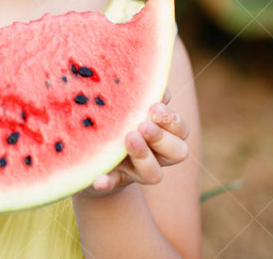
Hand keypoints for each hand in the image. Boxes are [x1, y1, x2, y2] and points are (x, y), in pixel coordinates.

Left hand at [74, 87, 189, 199]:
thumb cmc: (117, 122)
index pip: (181, 130)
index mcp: (163, 135)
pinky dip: (107, 182)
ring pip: (155, 174)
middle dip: (162, 137)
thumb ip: (144, 95)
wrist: (92, 155)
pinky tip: (99, 179)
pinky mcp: (112, 183)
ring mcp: (135, 173)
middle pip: (178, 152)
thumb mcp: (129, 105)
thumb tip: (159, 87)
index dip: (171, 120)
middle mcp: (156, 157)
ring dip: (144, 156)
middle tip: (143, 125)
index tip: (154, 106)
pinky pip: (112, 186)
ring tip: (129, 139)